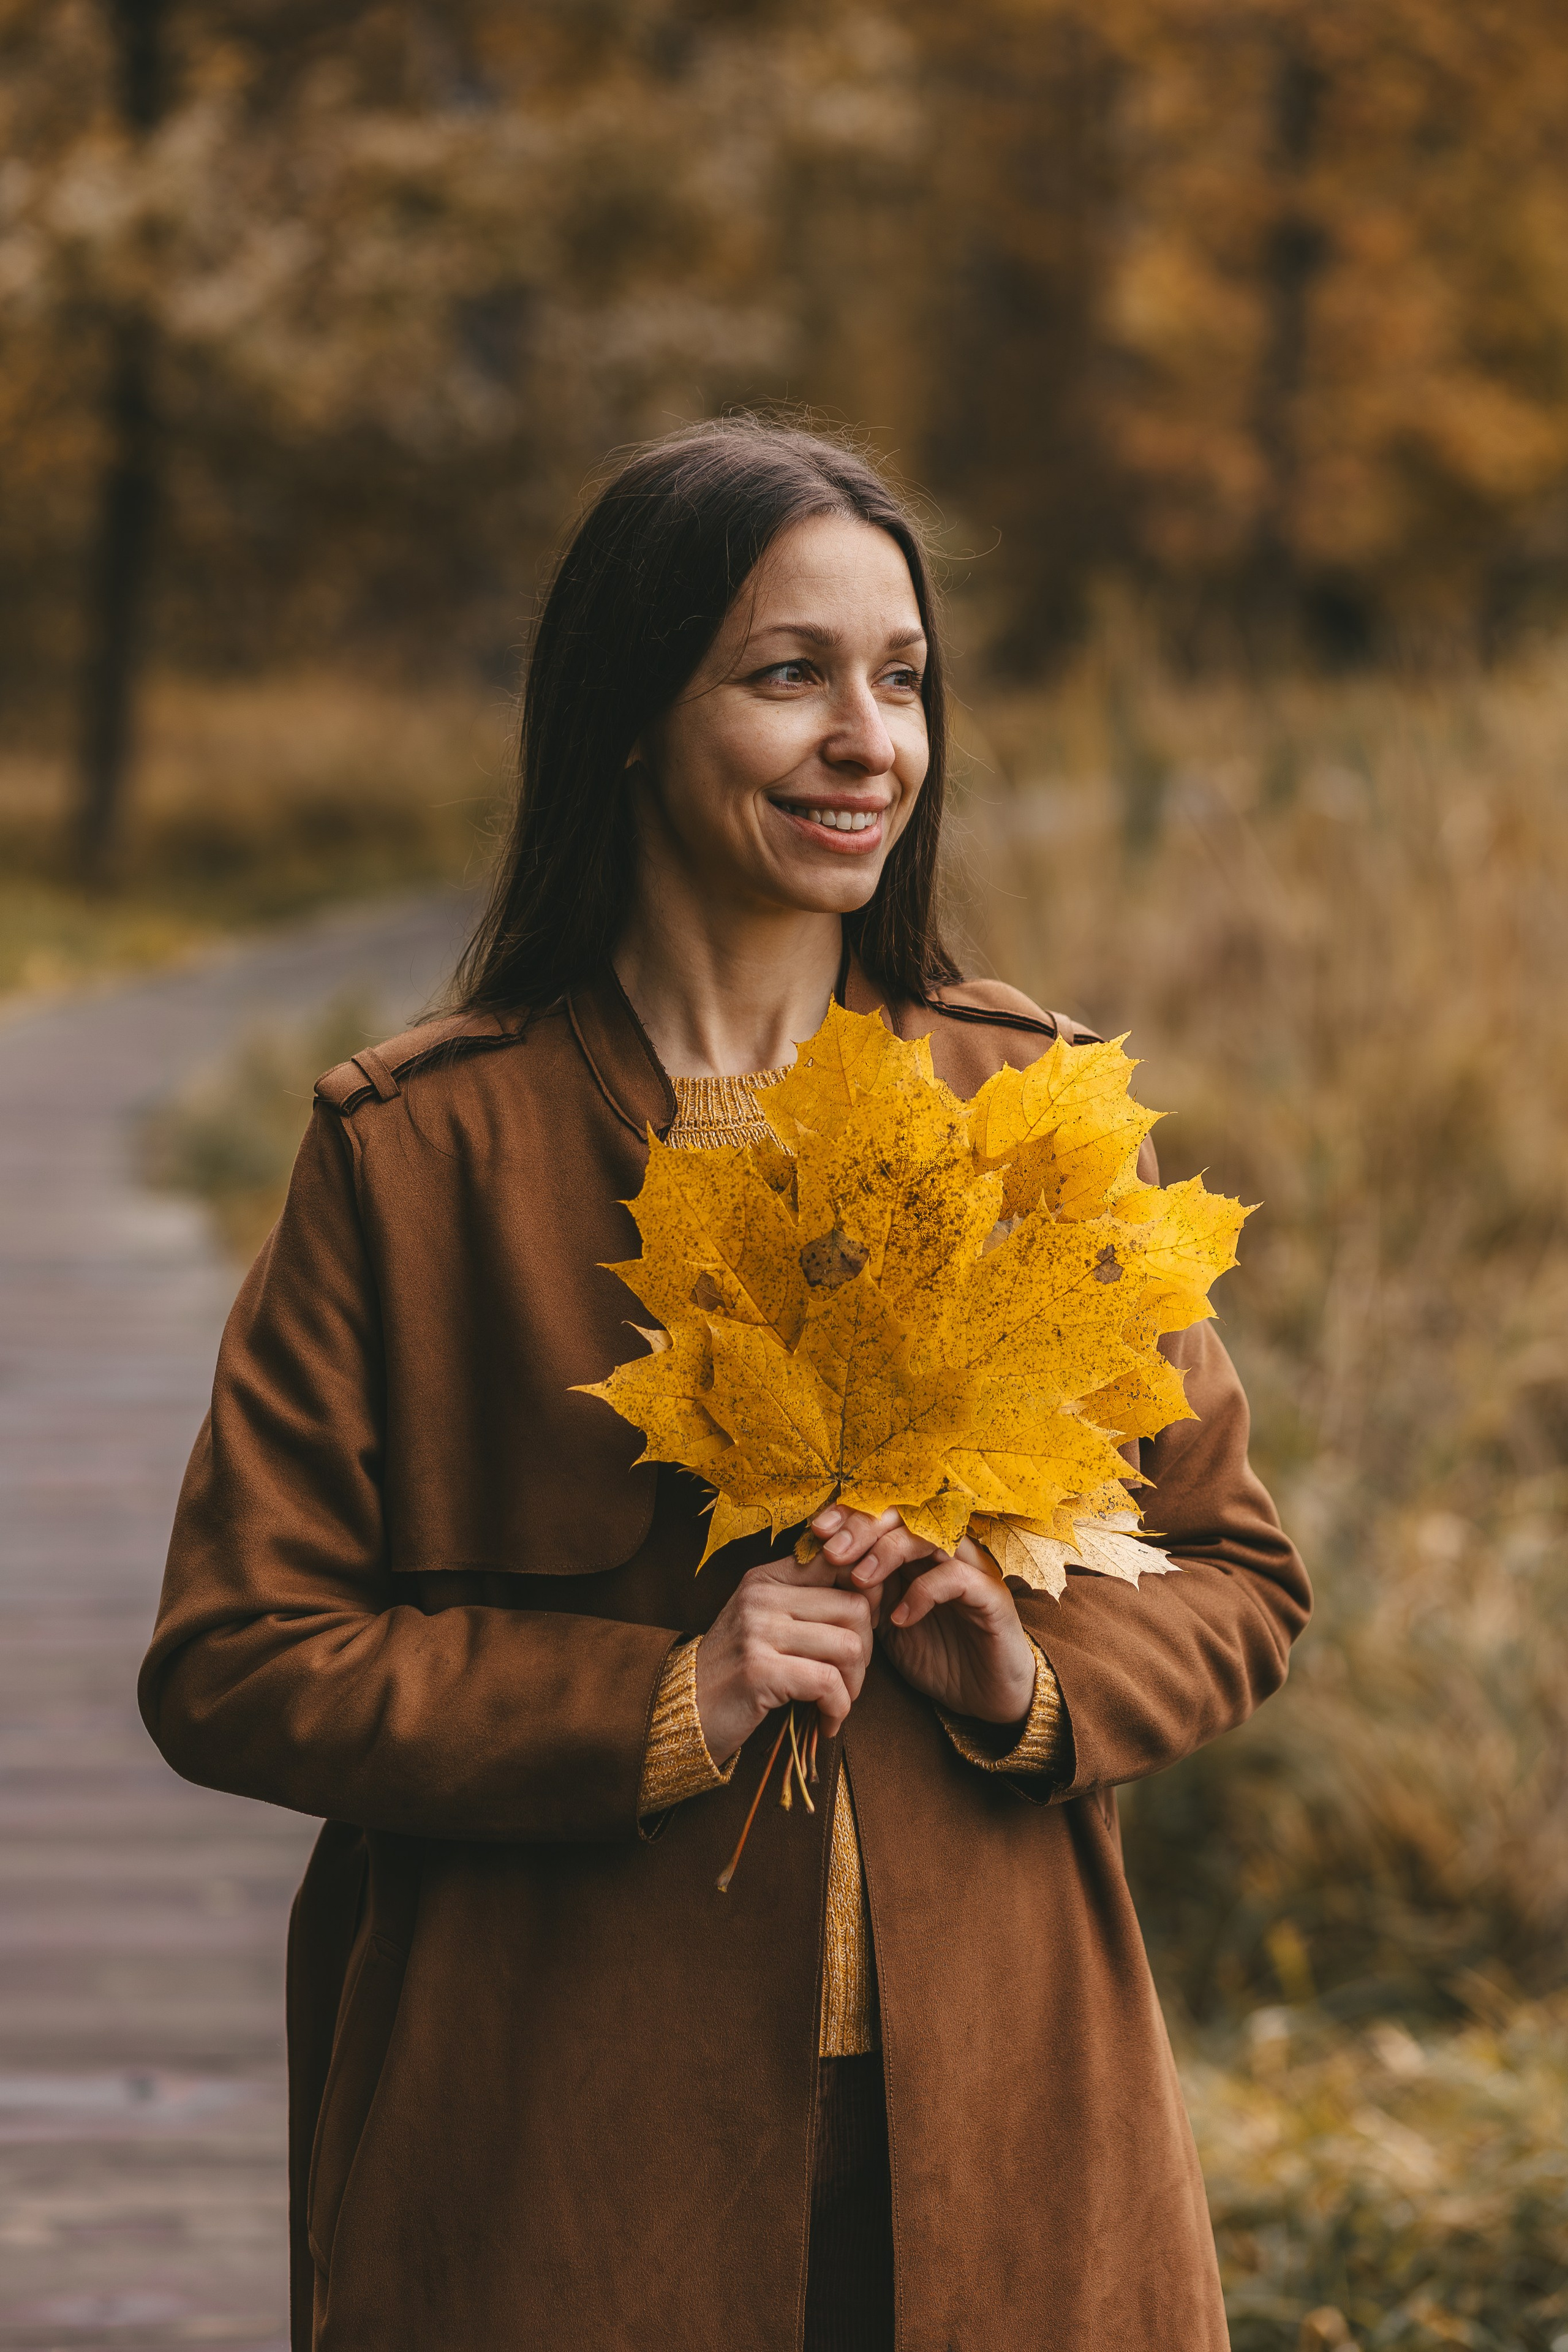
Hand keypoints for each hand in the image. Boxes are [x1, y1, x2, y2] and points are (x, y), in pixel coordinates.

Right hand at [694, 1551, 874, 1762]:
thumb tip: (873, 1594)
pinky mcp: (759, 1671)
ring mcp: (758, 1631)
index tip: (859, 1633)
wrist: (681, 1713)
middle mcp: (761, 1596)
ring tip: (836, 1702)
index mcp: (766, 1578)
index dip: (866, 1597)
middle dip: (865, 1651)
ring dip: (854, 1685)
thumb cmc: (735, 1673)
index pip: (839, 1562)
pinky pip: (828, 1683)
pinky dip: (837, 1709)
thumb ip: (807, 1604)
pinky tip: (825, 1723)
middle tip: (849, 1680)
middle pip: (855, 1606)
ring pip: (849, 1645)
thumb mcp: (765, 1624)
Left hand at [812, 1505, 1036, 1726]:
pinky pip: (956, 1578)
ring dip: (890, 1552)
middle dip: (865, 1526)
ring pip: (931, 1535)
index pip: (886, 1511)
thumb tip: (821, 1567)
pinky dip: (923, 1593)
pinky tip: (899, 1619)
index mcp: (920, 1551)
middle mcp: (948, 1550)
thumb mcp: (886, 1622)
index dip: (851, 1513)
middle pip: (907, 1513)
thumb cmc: (936, 1654)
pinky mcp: (992, 1596)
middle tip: (833, 1551)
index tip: (817, 1530)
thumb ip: (863, 1592)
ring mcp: (973, 1570)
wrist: (984, 1696)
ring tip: (860, 1580)